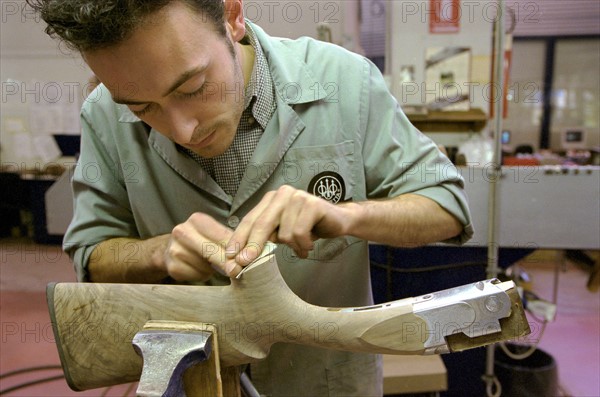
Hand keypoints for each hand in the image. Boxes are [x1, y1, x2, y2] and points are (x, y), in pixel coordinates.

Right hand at [165, 212, 242, 279]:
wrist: (172, 249)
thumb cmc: (200, 241)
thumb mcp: (214, 235)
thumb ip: (228, 241)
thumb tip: (248, 255)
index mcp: (197, 220)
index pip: (222, 236)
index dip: (237, 249)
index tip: (246, 259)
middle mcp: (183, 232)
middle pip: (213, 251)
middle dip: (227, 262)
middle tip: (238, 270)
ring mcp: (175, 249)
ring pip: (205, 266)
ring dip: (214, 270)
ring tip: (212, 265)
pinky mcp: (172, 266)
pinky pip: (196, 276)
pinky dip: (203, 276)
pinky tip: (201, 269)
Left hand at [226, 185, 356, 265]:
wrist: (338, 221)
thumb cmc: (307, 227)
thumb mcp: (282, 232)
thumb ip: (264, 237)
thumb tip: (239, 258)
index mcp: (271, 199)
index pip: (250, 220)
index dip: (239, 239)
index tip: (231, 257)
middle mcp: (282, 194)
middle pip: (262, 224)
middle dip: (252, 246)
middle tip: (244, 263)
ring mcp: (298, 197)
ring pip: (283, 233)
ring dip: (292, 247)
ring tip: (301, 247)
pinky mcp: (312, 204)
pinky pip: (299, 233)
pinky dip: (303, 245)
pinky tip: (308, 246)